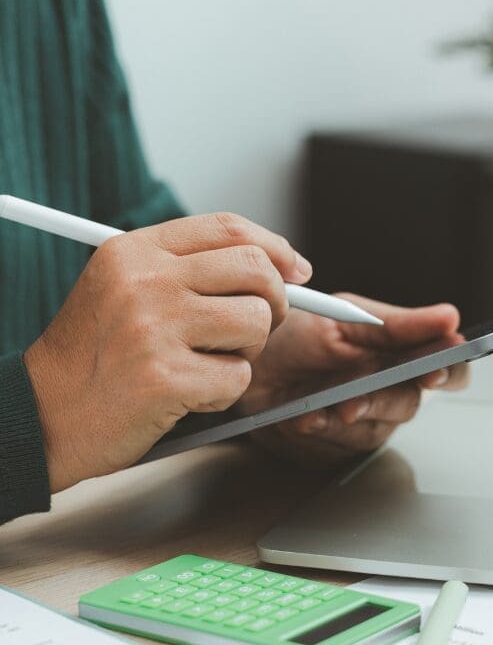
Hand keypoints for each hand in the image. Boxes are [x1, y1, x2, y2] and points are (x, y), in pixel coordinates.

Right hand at [24, 213, 311, 491]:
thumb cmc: (95, 355)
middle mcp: (145, 282)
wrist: (41, 416)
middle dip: (276, 301)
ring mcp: (154, 329)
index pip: (228, 227)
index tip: (297, 270)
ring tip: (205, 363)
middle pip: (256, 270)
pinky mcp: (164, 378)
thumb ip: (191, 269)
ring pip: (256, 323)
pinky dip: (223, 392)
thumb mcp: (124, 288)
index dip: (275, 248)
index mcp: (134, 251)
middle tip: (260, 326)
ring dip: (246, 351)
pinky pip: (237, 378)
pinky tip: (186, 394)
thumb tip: (285, 267)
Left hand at [247, 295, 469, 470]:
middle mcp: (388, 390)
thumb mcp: (347, 318)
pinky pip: (339, 450)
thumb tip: (449, 317)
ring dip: (342, 420)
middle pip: (408, 404)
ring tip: (315, 408)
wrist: (246, 362)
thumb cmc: (294, 333)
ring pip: (373, 431)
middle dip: (379, 401)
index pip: (447, 368)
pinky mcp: (337, 448)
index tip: (434, 372)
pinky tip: (302, 418)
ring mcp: (364, 422)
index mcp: (399, 354)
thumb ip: (400, 324)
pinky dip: (319, 433)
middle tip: (354, 400)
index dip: (449, 373)